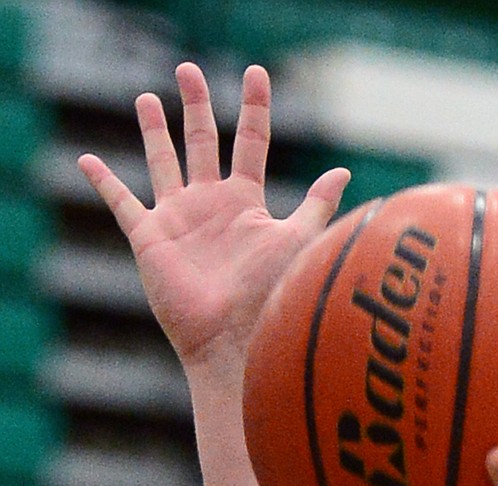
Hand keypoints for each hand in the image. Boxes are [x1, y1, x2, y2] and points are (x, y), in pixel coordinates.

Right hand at [79, 62, 348, 370]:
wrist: (236, 338)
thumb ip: (315, 205)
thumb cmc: (271, 294)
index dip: (254, 108)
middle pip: (203, 142)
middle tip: (188, 69)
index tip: (256, 74)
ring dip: (155, 131)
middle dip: (196, 105)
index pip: (251, 142)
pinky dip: (103, 182)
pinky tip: (87, 161)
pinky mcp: (149, 238)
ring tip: (148, 98)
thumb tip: (344, 172)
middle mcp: (212, 205)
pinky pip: (121, 203)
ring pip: (163, 162)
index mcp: (246, 202)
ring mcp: (179, 220)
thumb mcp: (298, 241)